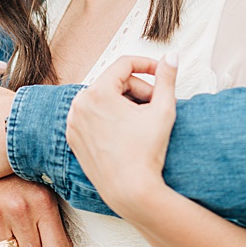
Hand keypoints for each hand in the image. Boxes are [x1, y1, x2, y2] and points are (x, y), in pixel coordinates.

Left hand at [67, 53, 178, 218]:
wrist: (130, 190)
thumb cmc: (146, 153)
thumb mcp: (163, 108)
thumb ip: (167, 77)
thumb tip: (172, 56)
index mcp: (98, 93)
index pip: (125, 64)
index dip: (148, 64)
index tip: (162, 72)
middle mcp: (80, 105)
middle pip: (115, 81)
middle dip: (139, 88)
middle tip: (156, 105)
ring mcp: (74, 122)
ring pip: (104, 98)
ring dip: (125, 102)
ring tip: (142, 120)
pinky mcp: (74, 138)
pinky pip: (94, 115)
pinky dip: (111, 116)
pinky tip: (127, 131)